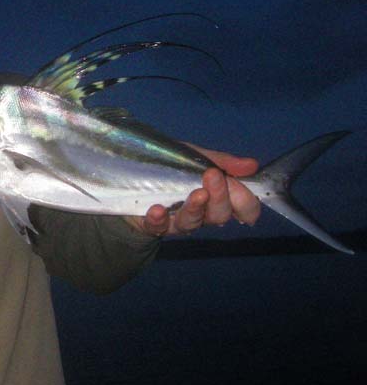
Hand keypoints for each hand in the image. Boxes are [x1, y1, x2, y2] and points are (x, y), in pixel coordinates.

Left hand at [125, 145, 260, 236]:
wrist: (133, 178)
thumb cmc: (173, 168)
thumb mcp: (195, 158)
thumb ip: (221, 161)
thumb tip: (251, 165)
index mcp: (217, 198)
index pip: (242, 209)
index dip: (246, 204)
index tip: (241, 188)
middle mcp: (201, 214)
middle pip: (218, 215)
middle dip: (220, 197)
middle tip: (213, 176)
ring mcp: (177, 221)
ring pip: (191, 223)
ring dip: (194, 209)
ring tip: (196, 195)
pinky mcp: (153, 224)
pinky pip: (157, 226)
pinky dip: (158, 219)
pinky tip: (157, 209)